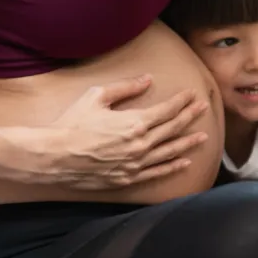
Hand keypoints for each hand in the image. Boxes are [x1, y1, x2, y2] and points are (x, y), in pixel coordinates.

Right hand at [11, 75, 208, 189]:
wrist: (53, 156)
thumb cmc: (72, 124)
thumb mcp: (96, 97)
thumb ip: (125, 88)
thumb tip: (148, 79)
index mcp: (134, 122)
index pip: (167, 110)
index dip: (182, 101)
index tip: (192, 94)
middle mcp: (140, 144)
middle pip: (173, 128)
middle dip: (190, 116)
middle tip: (204, 107)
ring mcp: (136, 163)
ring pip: (170, 151)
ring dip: (188, 142)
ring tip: (204, 136)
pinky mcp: (128, 178)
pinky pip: (157, 173)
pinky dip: (173, 167)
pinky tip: (185, 162)